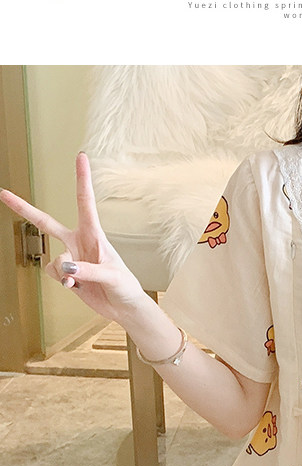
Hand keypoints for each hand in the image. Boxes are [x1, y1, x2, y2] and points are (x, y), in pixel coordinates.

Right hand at [0, 152, 146, 323]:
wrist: (123, 308)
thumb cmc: (125, 287)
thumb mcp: (112, 276)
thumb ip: (89, 270)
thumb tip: (68, 267)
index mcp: (94, 234)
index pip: (85, 202)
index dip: (82, 179)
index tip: (81, 156)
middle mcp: (79, 242)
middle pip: (46, 222)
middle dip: (24, 208)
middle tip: (4, 194)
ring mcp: (71, 258)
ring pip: (53, 260)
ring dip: (64, 273)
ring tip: (80, 280)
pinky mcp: (66, 275)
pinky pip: (53, 274)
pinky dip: (63, 282)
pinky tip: (75, 287)